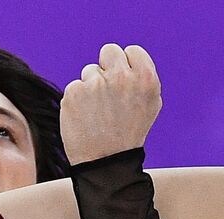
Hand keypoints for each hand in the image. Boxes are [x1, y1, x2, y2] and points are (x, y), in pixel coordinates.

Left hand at [60, 43, 161, 164]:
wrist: (105, 162)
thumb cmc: (129, 134)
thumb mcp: (150, 105)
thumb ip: (142, 77)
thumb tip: (129, 56)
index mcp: (145, 78)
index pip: (132, 51)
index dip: (127, 66)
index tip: (123, 81)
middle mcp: (121, 77)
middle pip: (109, 51)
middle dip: (107, 67)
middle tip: (106, 90)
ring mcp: (96, 83)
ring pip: (89, 71)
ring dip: (91, 87)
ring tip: (97, 112)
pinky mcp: (74, 92)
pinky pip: (74, 87)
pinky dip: (77, 101)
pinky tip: (84, 117)